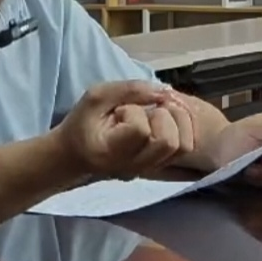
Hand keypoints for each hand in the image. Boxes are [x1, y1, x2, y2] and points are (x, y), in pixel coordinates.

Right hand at [56, 81, 195, 180]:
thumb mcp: (96, 97)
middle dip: (163, 116)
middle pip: (170, 142)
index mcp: (112, 152)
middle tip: (147, 109)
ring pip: (184, 147)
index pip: (140, 130)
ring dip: (177, 122)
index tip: (119, 111)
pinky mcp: (160, 168)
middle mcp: (134, 167)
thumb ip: (129, 90)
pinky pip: (186, 151)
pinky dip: (185, 131)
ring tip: (159, 114)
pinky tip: (169, 120)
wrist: (75, 155)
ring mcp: (149, 170)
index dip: (134, 112)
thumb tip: (164, 91)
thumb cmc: (82, 124)